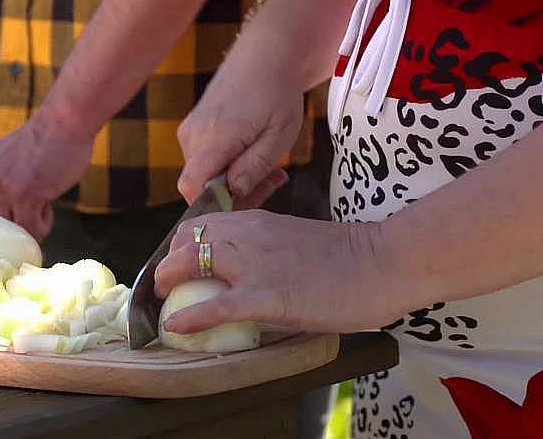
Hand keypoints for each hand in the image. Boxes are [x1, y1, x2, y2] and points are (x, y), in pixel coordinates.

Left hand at [0, 115, 93, 253]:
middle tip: (18, 235)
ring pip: (10, 237)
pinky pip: (32, 231)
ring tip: (38, 202)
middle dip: (1, 245)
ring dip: (29, 228)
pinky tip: (47, 200)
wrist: (62, 123)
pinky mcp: (24, 192)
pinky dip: (44, 223)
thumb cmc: (32, 152)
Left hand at [154, 210, 410, 333]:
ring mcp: (256, 263)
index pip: (200, 224)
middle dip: (167, 265)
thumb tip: (246, 270)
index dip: (182, 246)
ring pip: (191, 263)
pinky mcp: (269, 294)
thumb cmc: (348, 257)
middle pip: (187, 240)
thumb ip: (266, 247)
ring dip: (168, 284)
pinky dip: (192, 317)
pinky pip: (217, 306)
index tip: (178, 267)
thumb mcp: (294, 240)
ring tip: (163, 308)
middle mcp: (248, 234)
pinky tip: (177, 328)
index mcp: (256, 221)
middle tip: (164, 289)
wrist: (386, 262)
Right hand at [177, 62, 303, 208]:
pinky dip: (227, 167)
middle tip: (273, 181)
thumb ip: (253, 167)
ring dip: (235, 181)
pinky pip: (204, 163)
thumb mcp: (278, 135)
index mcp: (214, 137)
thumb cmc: (277, 92)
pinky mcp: (192, 131)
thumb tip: (232, 195)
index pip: (192, 187)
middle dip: (236, 194)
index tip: (245, 200)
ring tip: (269, 166)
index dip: (214, 205)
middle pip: (202, 187)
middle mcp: (193, 136)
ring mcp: (189, 133)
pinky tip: (251, 155)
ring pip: (204, 177)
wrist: (263, 56)